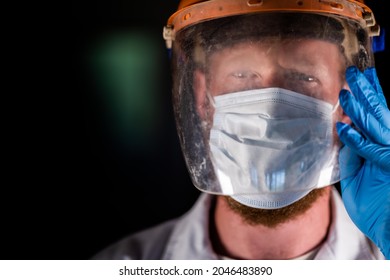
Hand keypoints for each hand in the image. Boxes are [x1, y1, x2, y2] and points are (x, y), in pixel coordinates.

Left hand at [336, 66, 389, 258]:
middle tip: (353, 74)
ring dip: (359, 107)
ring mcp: (389, 156)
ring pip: (375, 125)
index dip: (372, 95)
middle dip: (365, 92)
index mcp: (385, 146)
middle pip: (378, 113)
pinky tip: (342, 126)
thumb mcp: (359, 176)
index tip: (364, 79)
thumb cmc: (376, 207)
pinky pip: (369, 150)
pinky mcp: (387, 167)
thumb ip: (354, 154)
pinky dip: (355, 138)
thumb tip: (345, 134)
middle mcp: (389, 146)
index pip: (380, 115)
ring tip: (347, 90)